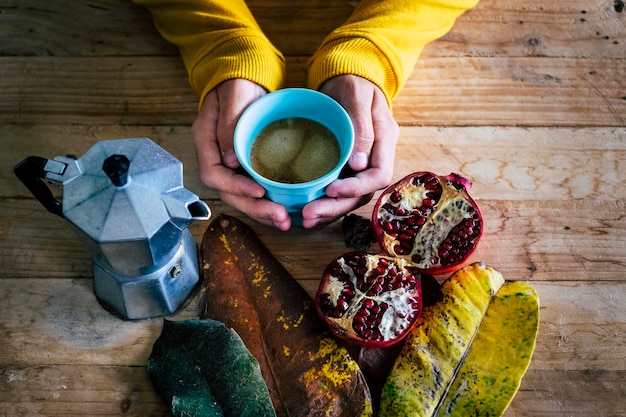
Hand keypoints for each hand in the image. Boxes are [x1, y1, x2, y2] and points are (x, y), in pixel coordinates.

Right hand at [192, 79, 291, 229]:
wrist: (247, 77)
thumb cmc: (239, 82)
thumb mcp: (235, 94)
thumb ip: (228, 123)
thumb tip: (230, 160)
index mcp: (206, 140)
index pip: (214, 173)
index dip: (235, 187)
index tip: (259, 192)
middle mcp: (215, 156)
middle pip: (228, 192)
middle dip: (254, 208)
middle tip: (280, 217)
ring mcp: (230, 163)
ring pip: (241, 196)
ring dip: (262, 212)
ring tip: (285, 221)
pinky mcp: (246, 166)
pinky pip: (253, 190)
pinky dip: (267, 203)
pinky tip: (284, 211)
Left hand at [301, 75, 398, 227]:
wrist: (346, 75)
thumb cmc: (352, 80)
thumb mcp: (356, 95)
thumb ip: (361, 128)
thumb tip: (359, 165)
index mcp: (384, 139)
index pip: (379, 175)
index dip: (356, 187)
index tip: (331, 190)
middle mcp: (375, 156)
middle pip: (363, 193)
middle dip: (337, 206)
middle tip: (309, 214)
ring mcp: (362, 163)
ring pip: (350, 197)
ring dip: (328, 210)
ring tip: (304, 218)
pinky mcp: (345, 166)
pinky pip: (338, 191)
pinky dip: (324, 203)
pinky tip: (306, 211)